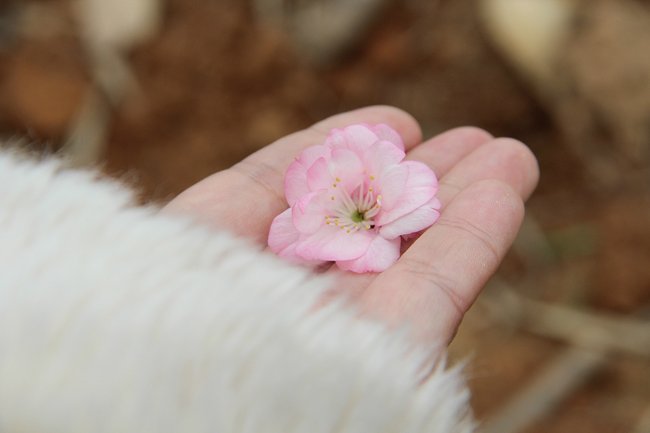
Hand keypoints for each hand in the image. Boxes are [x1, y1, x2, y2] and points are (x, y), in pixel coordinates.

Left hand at [164, 106, 538, 346]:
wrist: (210, 420)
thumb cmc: (171, 338)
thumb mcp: (196, 245)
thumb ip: (245, 204)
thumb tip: (312, 159)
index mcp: (232, 274)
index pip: (294, 201)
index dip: (348, 157)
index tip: (395, 124)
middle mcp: (293, 306)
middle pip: (361, 228)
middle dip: (418, 180)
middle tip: (466, 139)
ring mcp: (343, 336)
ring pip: (409, 256)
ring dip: (460, 200)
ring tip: (506, 152)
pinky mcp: (391, 367)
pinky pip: (437, 293)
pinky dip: (473, 239)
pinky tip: (508, 187)